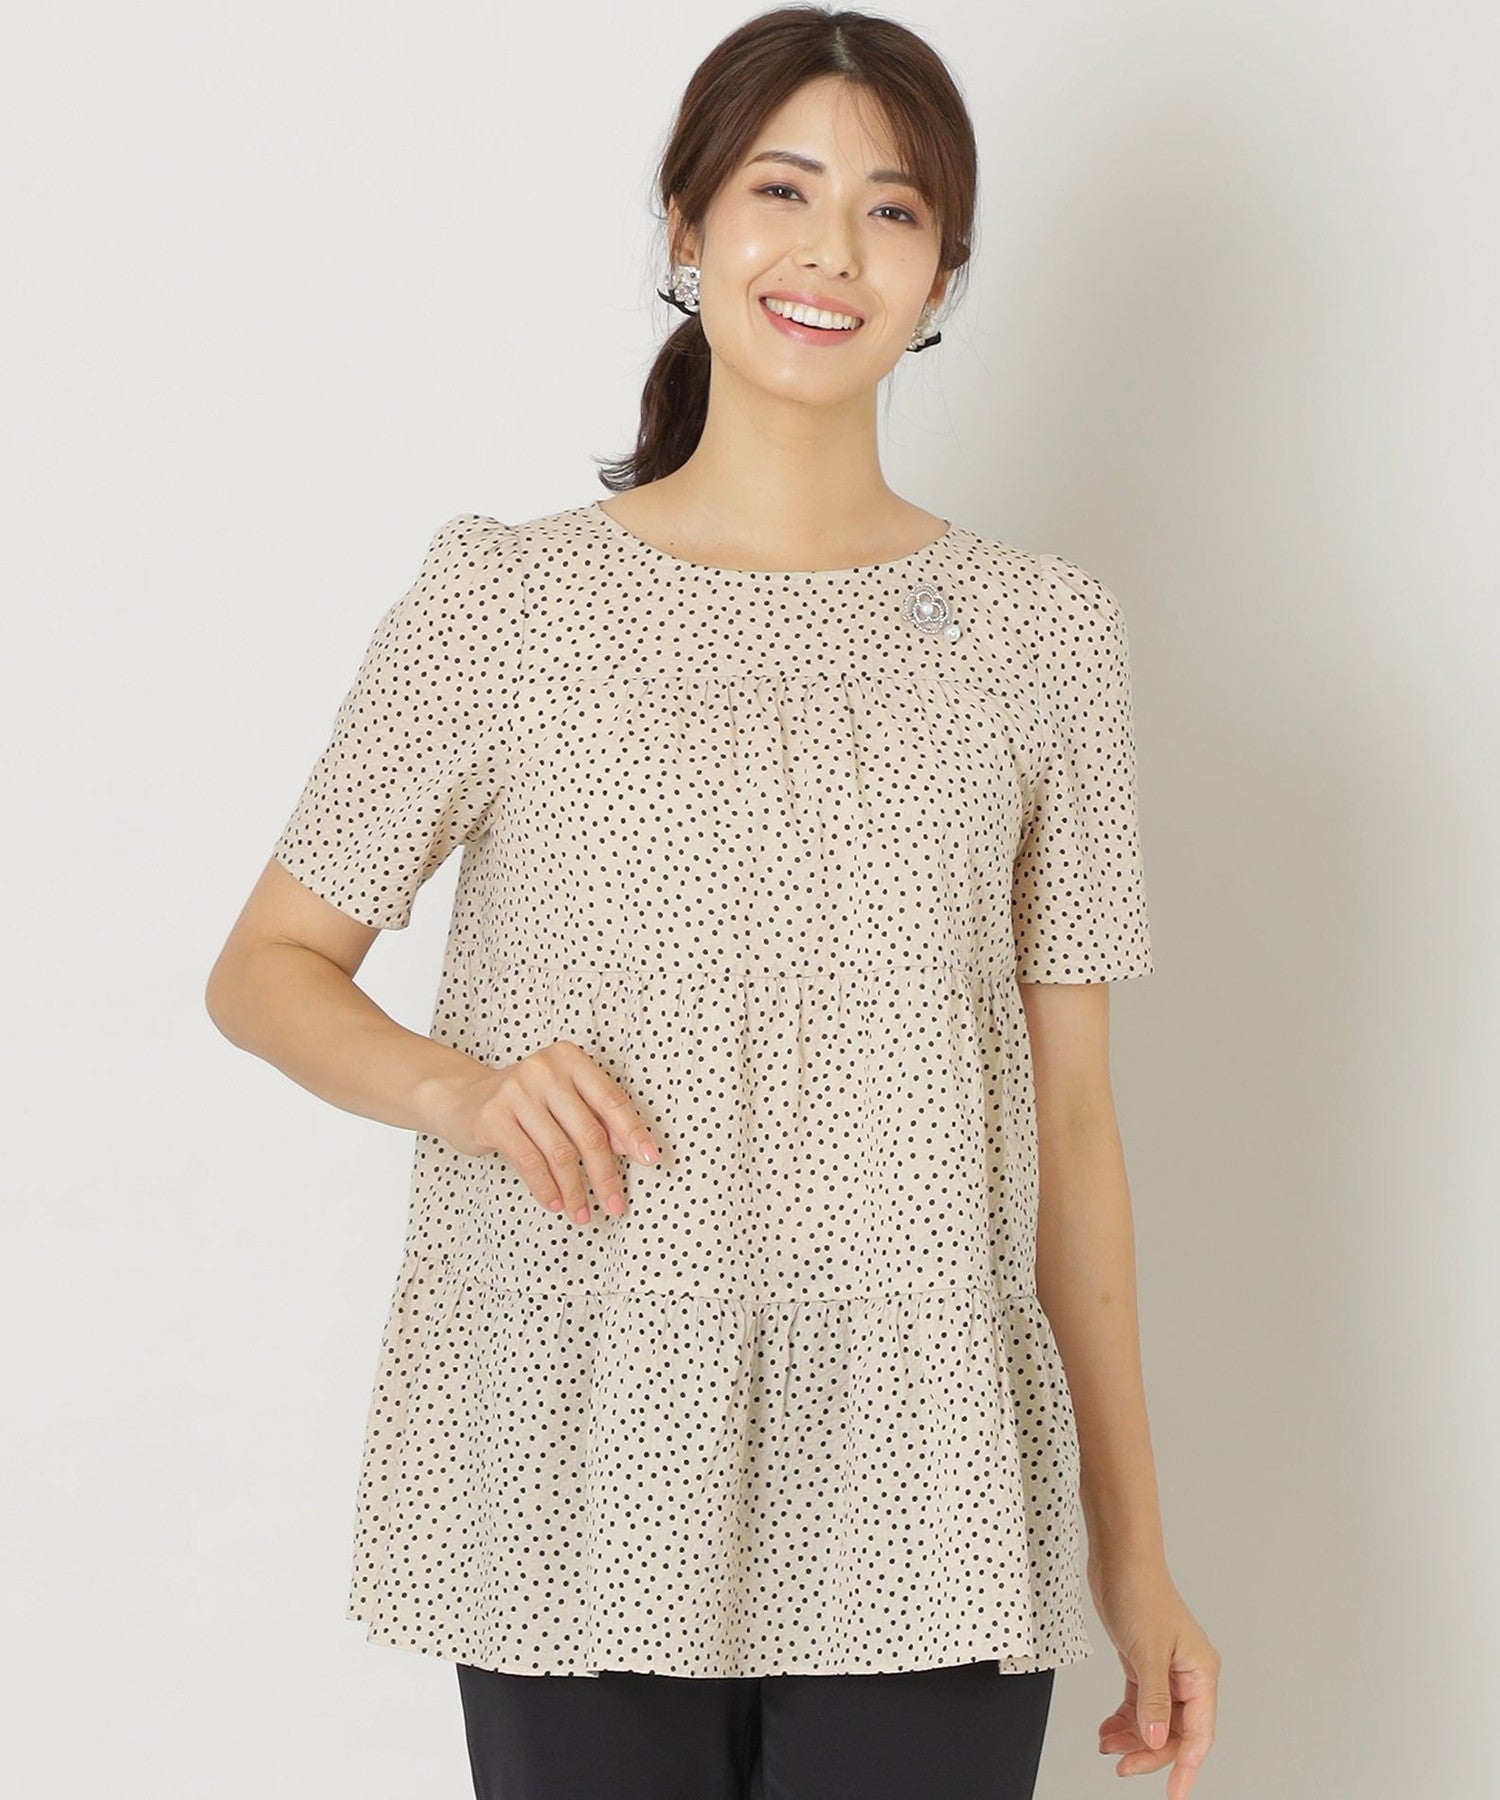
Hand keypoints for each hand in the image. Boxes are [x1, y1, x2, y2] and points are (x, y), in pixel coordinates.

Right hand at [429, 1040, 661, 1225]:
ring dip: (574, 1190)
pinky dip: (545, 1187)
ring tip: (581, 1213)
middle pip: (588, 1132)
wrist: (461, 1096)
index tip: (650, 1160)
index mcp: (569, 1059)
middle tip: (615, 1205)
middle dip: (605, 1175)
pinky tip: (554, 1203)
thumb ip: (593, 1115)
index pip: (611, 1100)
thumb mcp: (562, 1098)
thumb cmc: (524, 1101)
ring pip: (560, 1152)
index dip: (633, 1133)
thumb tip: (630, 1148)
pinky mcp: (493, 1117)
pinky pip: (529, 1161)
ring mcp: (516, 1092)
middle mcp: (545, 1070)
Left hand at [1088, 1555, 1218, 1797]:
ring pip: (1155, 1720)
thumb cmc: (1140, 1593)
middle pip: (1175, 1731)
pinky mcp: (1144, 1663)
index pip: (1199, 1734)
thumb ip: (1153, 1700)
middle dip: (1148, 1752)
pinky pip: (1139, 1704)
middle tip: (1121, 1766)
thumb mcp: (1146, 1652)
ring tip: (1106, 1745)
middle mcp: (1188, 1675)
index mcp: (1201, 1673)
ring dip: (1132, 1737)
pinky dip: (1124, 1719)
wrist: (1119, 1559)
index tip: (1173, 1794)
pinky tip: (1107, 1729)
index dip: (1186, 1767)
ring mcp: (1166, 1670)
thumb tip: (1155, 1739)